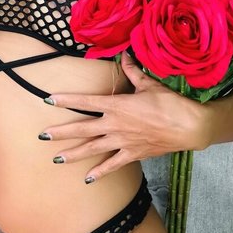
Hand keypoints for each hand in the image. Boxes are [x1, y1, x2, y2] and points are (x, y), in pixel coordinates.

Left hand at [40, 51, 208, 181]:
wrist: (189, 127)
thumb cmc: (169, 103)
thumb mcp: (149, 84)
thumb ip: (133, 71)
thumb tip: (125, 54)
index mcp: (117, 105)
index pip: (85, 100)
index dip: (66, 99)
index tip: (48, 99)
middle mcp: (115, 124)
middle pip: (83, 128)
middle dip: (62, 132)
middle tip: (43, 135)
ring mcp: (122, 141)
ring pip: (93, 148)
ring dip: (74, 154)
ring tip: (57, 159)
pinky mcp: (132, 154)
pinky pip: (113, 164)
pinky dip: (100, 172)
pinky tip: (88, 178)